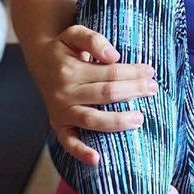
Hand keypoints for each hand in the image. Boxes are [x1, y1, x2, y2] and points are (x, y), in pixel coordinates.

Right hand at [37, 25, 158, 166]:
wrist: (40, 60)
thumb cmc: (65, 48)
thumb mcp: (75, 33)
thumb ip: (93, 40)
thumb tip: (114, 56)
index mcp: (70, 70)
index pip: (110, 72)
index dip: (133, 72)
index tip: (151, 71)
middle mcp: (64, 93)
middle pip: (106, 94)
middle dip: (133, 91)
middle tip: (153, 89)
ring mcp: (61, 112)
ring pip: (92, 120)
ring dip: (118, 121)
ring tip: (140, 118)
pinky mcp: (59, 126)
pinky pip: (68, 142)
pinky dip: (81, 152)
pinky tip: (97, 160)